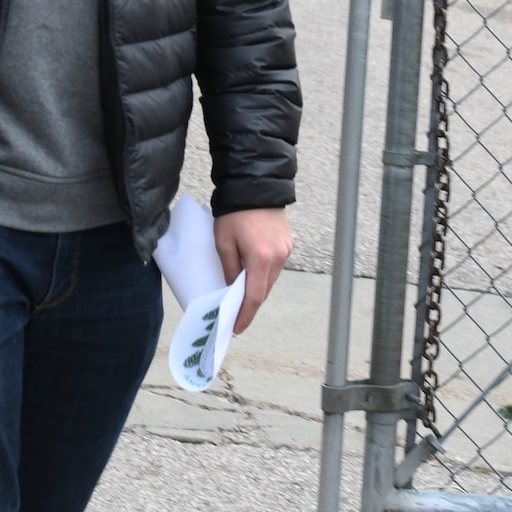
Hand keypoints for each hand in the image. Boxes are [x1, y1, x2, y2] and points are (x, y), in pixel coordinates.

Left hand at [214, 207, 293, 333]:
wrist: (254, 184)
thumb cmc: (234, 212)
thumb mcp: (223, 241)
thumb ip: (230, 268)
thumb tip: (231, 288)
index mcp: (261, 258)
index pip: (254, 297)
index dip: (245, 315)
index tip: (236, 328)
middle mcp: (279, 257)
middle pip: (264, 289)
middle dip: (250, 303)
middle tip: (234, 314)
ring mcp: (286, 249)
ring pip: (270, 278)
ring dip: (257, 287)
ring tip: (240, 294)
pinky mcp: (288, 243)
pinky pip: (275, 265)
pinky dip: (263, 273)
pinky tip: (251, 273)